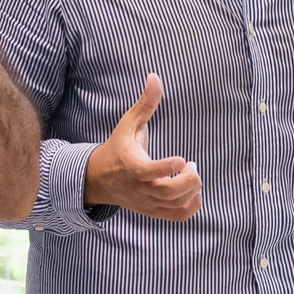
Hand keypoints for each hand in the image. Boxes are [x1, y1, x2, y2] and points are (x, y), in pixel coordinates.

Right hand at [82, 74, 201, 220]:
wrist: (98, 180)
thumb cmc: (117, 148)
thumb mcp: (127, 124)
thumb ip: (145, 103)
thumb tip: (155, 76)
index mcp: (132, 167)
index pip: (150, 172)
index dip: (167, 168)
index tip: (183, 159)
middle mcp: (140, 188)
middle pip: (169, 192)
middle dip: (189, 180)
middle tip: (191, 165)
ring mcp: (147, 202)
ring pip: (175, 205)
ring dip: (192, 191)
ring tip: (192, 174)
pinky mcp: (152, 211)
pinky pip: (176, 216)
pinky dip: (190, 208)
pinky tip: (195, 192)